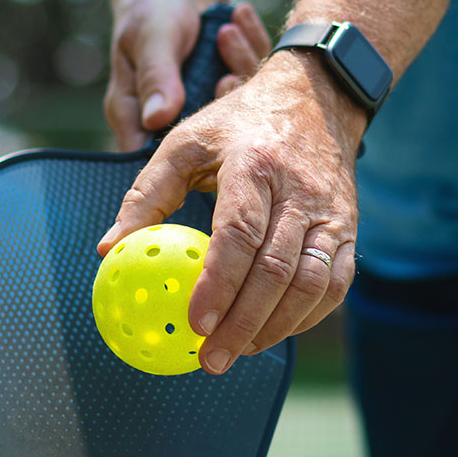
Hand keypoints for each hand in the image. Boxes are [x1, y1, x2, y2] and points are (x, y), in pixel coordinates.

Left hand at [97, 52, 364, 374]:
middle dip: (243, 323)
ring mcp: (331, 213)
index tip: (195, 323)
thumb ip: (146, 194)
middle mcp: (298, 190)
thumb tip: (108, 248)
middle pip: (277, 270)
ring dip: (276, 328)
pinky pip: (335, 284)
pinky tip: (275, 332)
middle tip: (212, 359)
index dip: (218, 283)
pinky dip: (307, 317)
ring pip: (312, 283)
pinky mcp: (350, 229)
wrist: (317, 97)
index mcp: (253, 164)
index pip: (239, 233)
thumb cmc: (239, 123)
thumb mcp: (185, 141)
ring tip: (240, 352)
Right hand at [103, 0, 273, 151]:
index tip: (211, 115)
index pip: (154, 157)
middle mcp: (172, 122)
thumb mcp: (150, 37)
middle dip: (223, 102)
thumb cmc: (150, 13)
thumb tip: (156, 119)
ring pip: (236, 108)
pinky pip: (252, 81)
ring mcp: (206, 110)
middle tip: (228, 73)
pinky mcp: (233, 96)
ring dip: (239, 65)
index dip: (186, 152)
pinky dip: (251, 47)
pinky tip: (243, 16)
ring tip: (228, 31)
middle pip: (204, 138)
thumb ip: (155, 76)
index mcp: (135, 117)